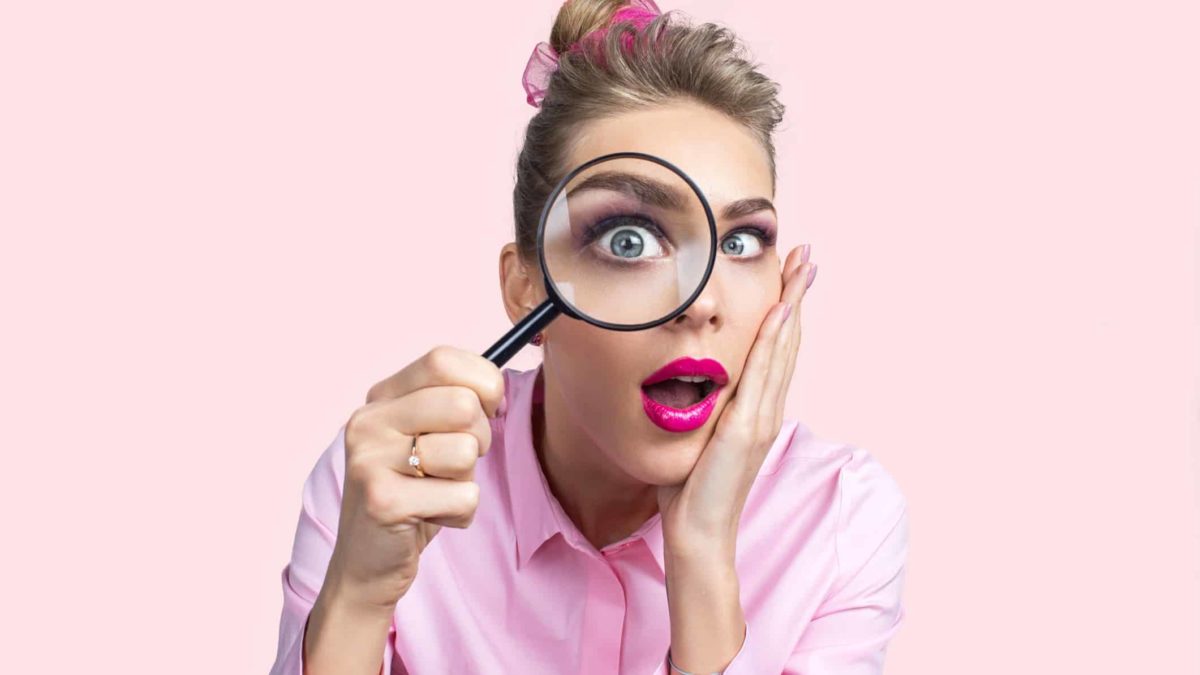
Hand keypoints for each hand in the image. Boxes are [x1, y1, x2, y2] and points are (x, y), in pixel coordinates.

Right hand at [324, 346, 504, 610]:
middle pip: (463, 404)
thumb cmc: (412, 495)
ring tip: (435, 493)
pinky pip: (463, 497)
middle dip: (479, 439)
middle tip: (455, 465)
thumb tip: (497, 386)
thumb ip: (454, 403)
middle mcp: (369, 421)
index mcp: (381, 397)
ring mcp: (370, 460)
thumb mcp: (427, 438)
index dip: (482, 382)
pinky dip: (459, 515)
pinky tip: (429, 519)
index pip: (442, 360)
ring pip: (465, 452)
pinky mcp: (382, 501)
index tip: (486, 410)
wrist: (366, 565)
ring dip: (465, 481)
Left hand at [657, 245, 816, 554]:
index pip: (775, 349)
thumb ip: (700, 408)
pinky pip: (762, 374)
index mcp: (756, 409)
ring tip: (803, 266)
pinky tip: (780, 310)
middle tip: (807, 254)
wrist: (698, 533)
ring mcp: (761, 417)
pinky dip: (774, 340)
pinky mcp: (747, 427)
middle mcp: (767, 408)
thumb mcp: (696, 436)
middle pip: (788, 339)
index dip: (786, 310)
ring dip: (793, 304)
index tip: (790, 274)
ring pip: (782, 348)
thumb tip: (682, 383)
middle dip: (797, 294)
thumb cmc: (690, 491)